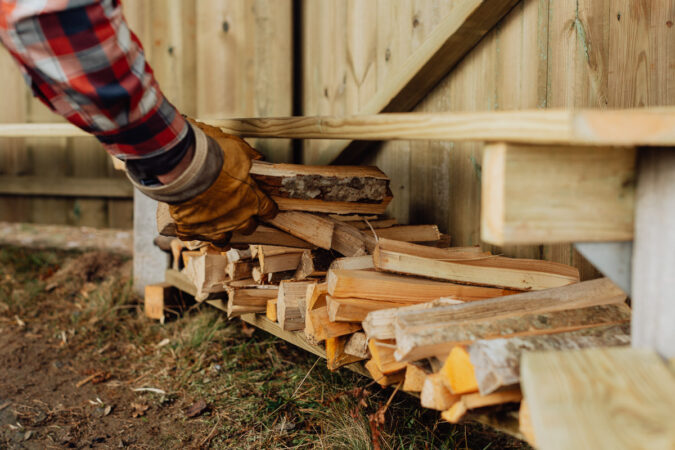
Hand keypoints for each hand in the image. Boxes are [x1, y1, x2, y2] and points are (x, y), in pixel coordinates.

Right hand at [167, 119, 276, 244]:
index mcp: (251, 198)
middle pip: (248, 227)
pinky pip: (193, 238)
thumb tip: (258, 157)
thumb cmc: (213, 156)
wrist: (185, 166)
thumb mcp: (237, 148)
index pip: (267, 210)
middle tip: (240, 213)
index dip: (267, 209)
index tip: (266, 208)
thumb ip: (249, 156)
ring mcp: (213, 225)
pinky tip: (193, 229)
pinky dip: (193, 233)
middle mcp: (236, 216)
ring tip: (221, 230)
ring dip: (223, 233)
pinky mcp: (190, 228)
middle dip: (246, 221)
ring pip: (223, 239)